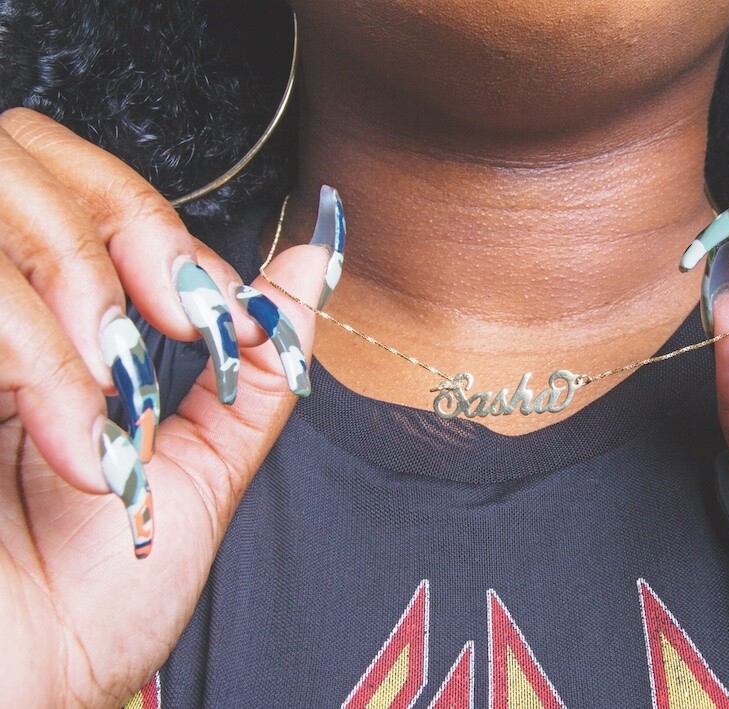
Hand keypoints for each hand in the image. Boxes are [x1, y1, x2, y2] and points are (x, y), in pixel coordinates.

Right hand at [0, 108, 329, 704]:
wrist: (36, 686)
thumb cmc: (104, 591)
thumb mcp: (204, 468)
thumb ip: (252, 363)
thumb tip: (311, 265)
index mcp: (51, 322)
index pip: (83, 182)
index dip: (154, 222)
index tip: (204, 311)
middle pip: (19, 149)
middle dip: (113, 224)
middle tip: (164, 318)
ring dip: (71, 292)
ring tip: (106, 399)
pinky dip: (34, 361)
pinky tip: (68, 444)